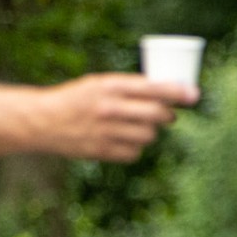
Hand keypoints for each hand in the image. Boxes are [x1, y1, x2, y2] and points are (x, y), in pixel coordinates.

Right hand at [35, 74, 197, 161]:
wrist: (42, 121)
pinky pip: (135, 152)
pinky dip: (134, 148)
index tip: (194, 94)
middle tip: (169, 115)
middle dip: (169, 115)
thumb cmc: (77, 99)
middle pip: (158, 114)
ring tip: (138, 126)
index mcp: (109, 86)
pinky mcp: (102, 150)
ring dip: (150, 132)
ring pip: (149, 135)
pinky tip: (124, 140)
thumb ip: (129, 88)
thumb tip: (169, 92)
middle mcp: (109, 107)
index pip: (153, 88)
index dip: (177, 92)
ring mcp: (106, 131)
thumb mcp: (99, 84)